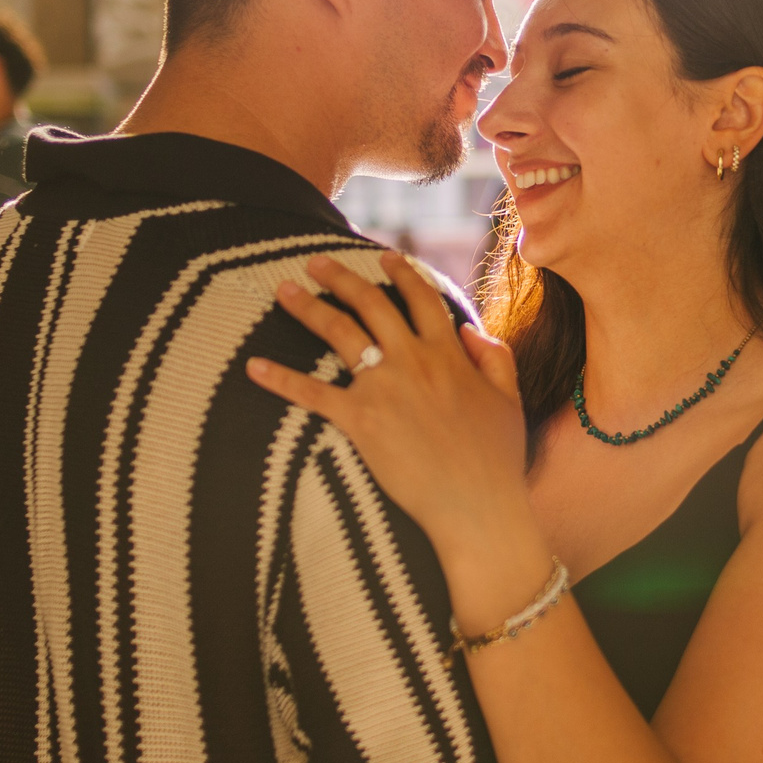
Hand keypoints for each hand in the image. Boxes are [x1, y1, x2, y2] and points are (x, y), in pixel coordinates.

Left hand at [245, 252, 534, 574]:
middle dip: (340, 277)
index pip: (422, 298)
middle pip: (371, 304)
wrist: (477, 505)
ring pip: (340, 332)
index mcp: (449, 354)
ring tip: (283, 290)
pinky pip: (312, 394)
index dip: (402, 273)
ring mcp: (384, 388)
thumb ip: (495, 360)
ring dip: (308, 307)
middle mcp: (414, 360)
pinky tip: (254, 366)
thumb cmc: (497, 461)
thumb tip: (472, 331)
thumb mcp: (509, 401)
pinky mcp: (360, 420)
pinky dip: (281, 379)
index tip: (384, 257)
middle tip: (315, 261)